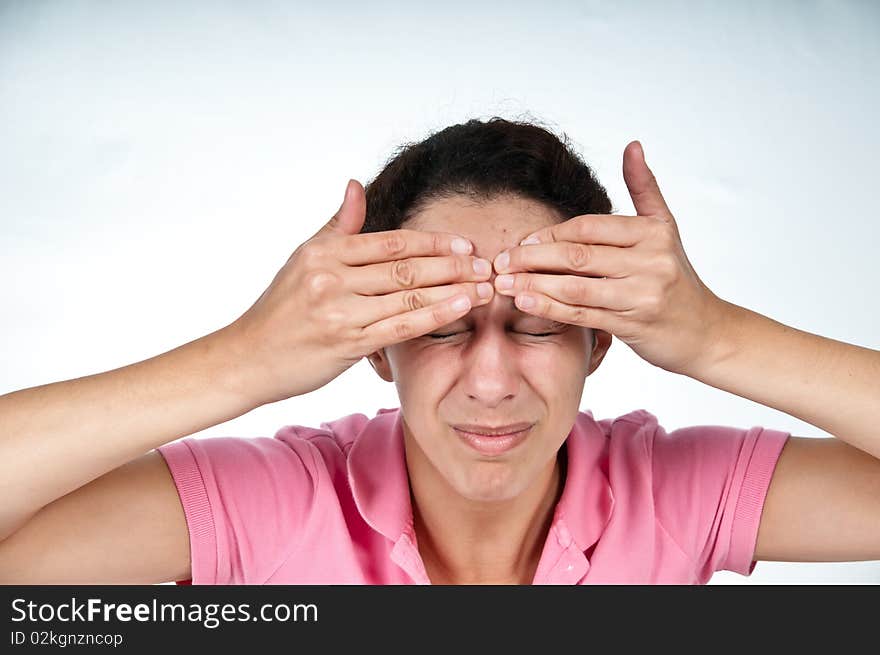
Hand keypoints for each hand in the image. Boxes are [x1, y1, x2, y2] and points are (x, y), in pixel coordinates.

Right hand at [226, 179, 494, 404]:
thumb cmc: (280, 310)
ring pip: (408, 296)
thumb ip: (338, 225)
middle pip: (406, 268)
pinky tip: (461, 308)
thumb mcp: (304, 259)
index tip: (464, 244)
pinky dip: (435, 316)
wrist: (249, 357)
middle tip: (486, 264)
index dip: (432, 242)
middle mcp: (332, 278)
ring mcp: (339, 311)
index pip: (391, 242)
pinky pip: (400, 326)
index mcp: (324, 253)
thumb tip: (356, 184)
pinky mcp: (346, 343)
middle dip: (451, 265)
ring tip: (484, 287)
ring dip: (452, 290)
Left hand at [490, 141, 730, 376]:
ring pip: (575, 287)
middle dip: (533, 258)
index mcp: (652, 233)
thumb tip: (632, 145)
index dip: (551, 233)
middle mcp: (650, 261)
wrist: (706, 331)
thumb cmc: (676, 279)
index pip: (589, 227)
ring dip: (534, 285)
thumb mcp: (665, 228)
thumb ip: (644, 188)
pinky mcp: (635, 325)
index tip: (523, 241)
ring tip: (503, 284)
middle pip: (577, 256)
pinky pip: (583, 316)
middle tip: (500, 262)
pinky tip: (525, 304)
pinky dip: (550, 309)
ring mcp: (643, 294)